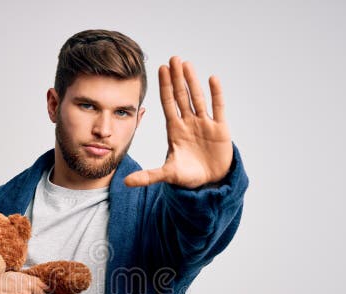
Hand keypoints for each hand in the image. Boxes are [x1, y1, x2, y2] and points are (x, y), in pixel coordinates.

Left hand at [124, 56, 232, 188]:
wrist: (210, 183)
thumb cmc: (188, 177)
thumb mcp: (167, 175)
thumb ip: (148, 176)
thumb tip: (125, 182)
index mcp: (175, 130)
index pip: (168, 103)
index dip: (165, 86)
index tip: (161, 68)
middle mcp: (188, 123)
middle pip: (181, 95)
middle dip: (177, 78)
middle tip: (173, 58)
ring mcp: (204, 124)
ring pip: (198, 97)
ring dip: (193, 81)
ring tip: (187, 64)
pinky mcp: (220, 129)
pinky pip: (218, 107)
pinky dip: (216, 93)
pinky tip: (212, 78)